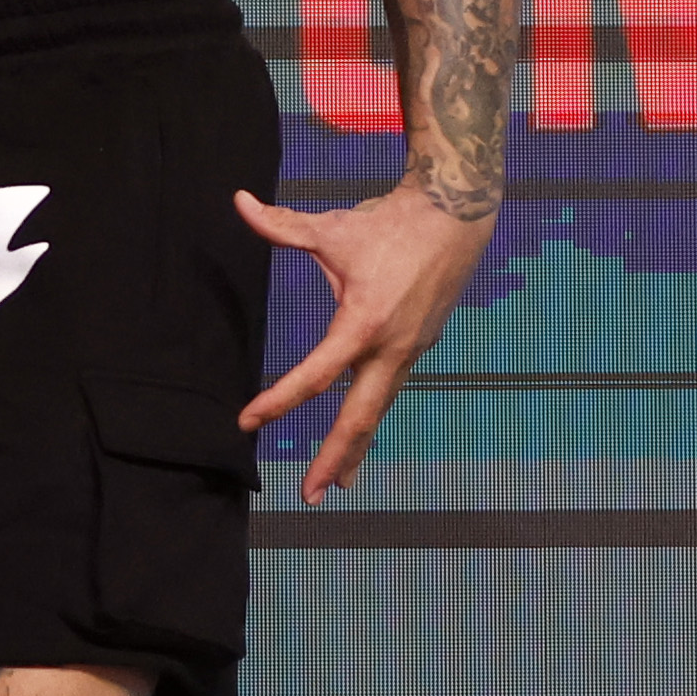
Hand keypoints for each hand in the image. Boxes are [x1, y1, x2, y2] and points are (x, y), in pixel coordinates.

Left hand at [237, 179, 493, 505]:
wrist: (457, 212)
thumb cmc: (389, 221)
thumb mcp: (332, 227)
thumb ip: (281, 225)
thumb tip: (239, 201)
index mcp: (363, 323)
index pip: (314, 376)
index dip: (277, 401)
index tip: (247, 422)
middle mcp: (391, 347)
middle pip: (359, 417)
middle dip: (335, 458)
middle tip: (311, 494)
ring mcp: (411, 349)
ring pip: (379, 408)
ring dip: (357, 446)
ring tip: (339, 483)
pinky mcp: (420, 344)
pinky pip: (391, 389)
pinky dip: (373, 416)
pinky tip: (361, 433)